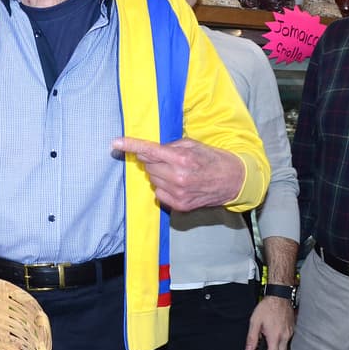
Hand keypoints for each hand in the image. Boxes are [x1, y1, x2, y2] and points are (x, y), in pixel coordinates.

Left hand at [111, 136, 245, 211]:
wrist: (233, 180)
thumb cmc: (212, 159)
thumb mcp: (193, 145)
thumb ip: (170, 147)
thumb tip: (148, 151)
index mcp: (181, 159)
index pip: (150, 151)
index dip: (131, 146)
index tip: (115, 143)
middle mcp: (178, 177)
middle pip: (148, 166)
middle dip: (154, 161)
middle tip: (169, 160)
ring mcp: (178, 193)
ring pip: (153, 180)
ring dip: (159, 174)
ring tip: (177, 172)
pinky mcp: (179, 205)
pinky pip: (159, 193)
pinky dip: (163, 187)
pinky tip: (178, 184)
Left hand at [245, 296, 293, 349]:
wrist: (280, 296)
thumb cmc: (267, 307)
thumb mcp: (254, 321)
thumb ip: (252, 338)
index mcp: (274, 336)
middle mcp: (285, 337)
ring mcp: (290, 333)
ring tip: (268, 346)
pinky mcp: (292, 329)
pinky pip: (288, 341)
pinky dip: (281, 343)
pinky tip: (274, 337)